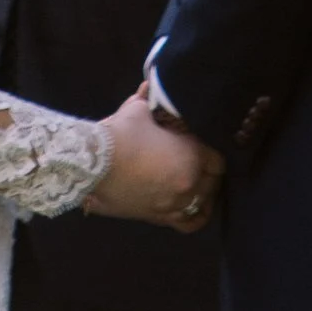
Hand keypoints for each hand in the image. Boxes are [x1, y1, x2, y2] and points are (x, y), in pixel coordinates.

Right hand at [86, 90, 220, 228]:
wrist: (93, 164)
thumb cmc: (121, 134)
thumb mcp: (139, 109)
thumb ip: (150, 99)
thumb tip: (150, 87)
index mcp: (191, 156)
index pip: (218, 160)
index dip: (212, 151)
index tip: (203, 145)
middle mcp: (188, 184)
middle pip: (213, 182)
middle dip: (209, 171)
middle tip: (200, 161)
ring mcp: (174, 205)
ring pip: (203, 203)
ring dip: (204, 192)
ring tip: (199, 184)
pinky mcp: (158, 218)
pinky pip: (188, 223)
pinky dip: (196, 217)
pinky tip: (196, 209)